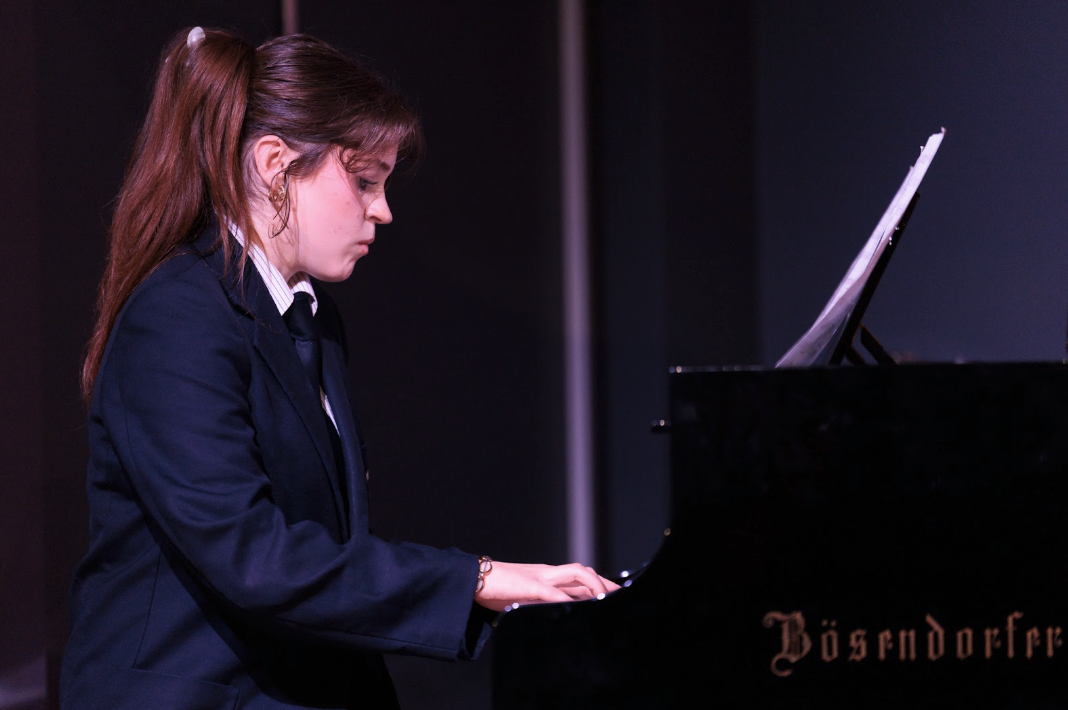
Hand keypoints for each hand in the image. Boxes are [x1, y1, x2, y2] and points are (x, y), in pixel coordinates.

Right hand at [474, 560, 621, 611]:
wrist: (472, 577)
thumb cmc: (494, 589)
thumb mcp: (521, 594)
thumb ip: (537, 601)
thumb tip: (552, 613)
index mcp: (545, 574)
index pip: (577, 576)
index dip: (597, 584)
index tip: (612, 594)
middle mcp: (546, 572)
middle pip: (583, 572)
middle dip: (603, 583)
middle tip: (619, 595)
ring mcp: (539, 577)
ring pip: (575, 574)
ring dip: (593, 586)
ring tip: (605, 599)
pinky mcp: (529, 586)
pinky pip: (552, 592)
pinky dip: (567, 599)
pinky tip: (577, 607)